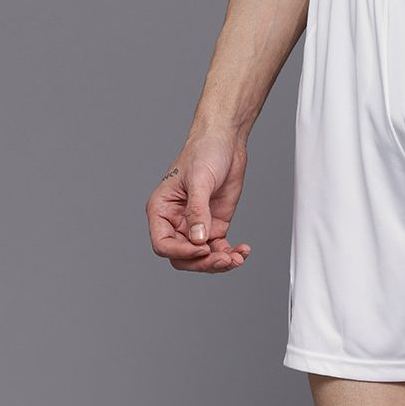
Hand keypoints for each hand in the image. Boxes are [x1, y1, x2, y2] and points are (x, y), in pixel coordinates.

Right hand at [146, 129, 250, 271]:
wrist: (225, 143)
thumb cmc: (203, 152)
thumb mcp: (199, 181)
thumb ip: (197, 211)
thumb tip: (198, 239)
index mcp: (162, 211)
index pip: (163, 244)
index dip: (181, 252)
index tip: (202, 248)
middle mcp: (176, 222)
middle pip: (183, 257)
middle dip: (203, 263)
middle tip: (223, 259)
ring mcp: (196, 226)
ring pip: (202, 258)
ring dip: (219, 263)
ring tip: (237, 259)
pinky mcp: (215, 226)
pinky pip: (219, 249)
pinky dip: (231, 255)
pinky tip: (243, 252)